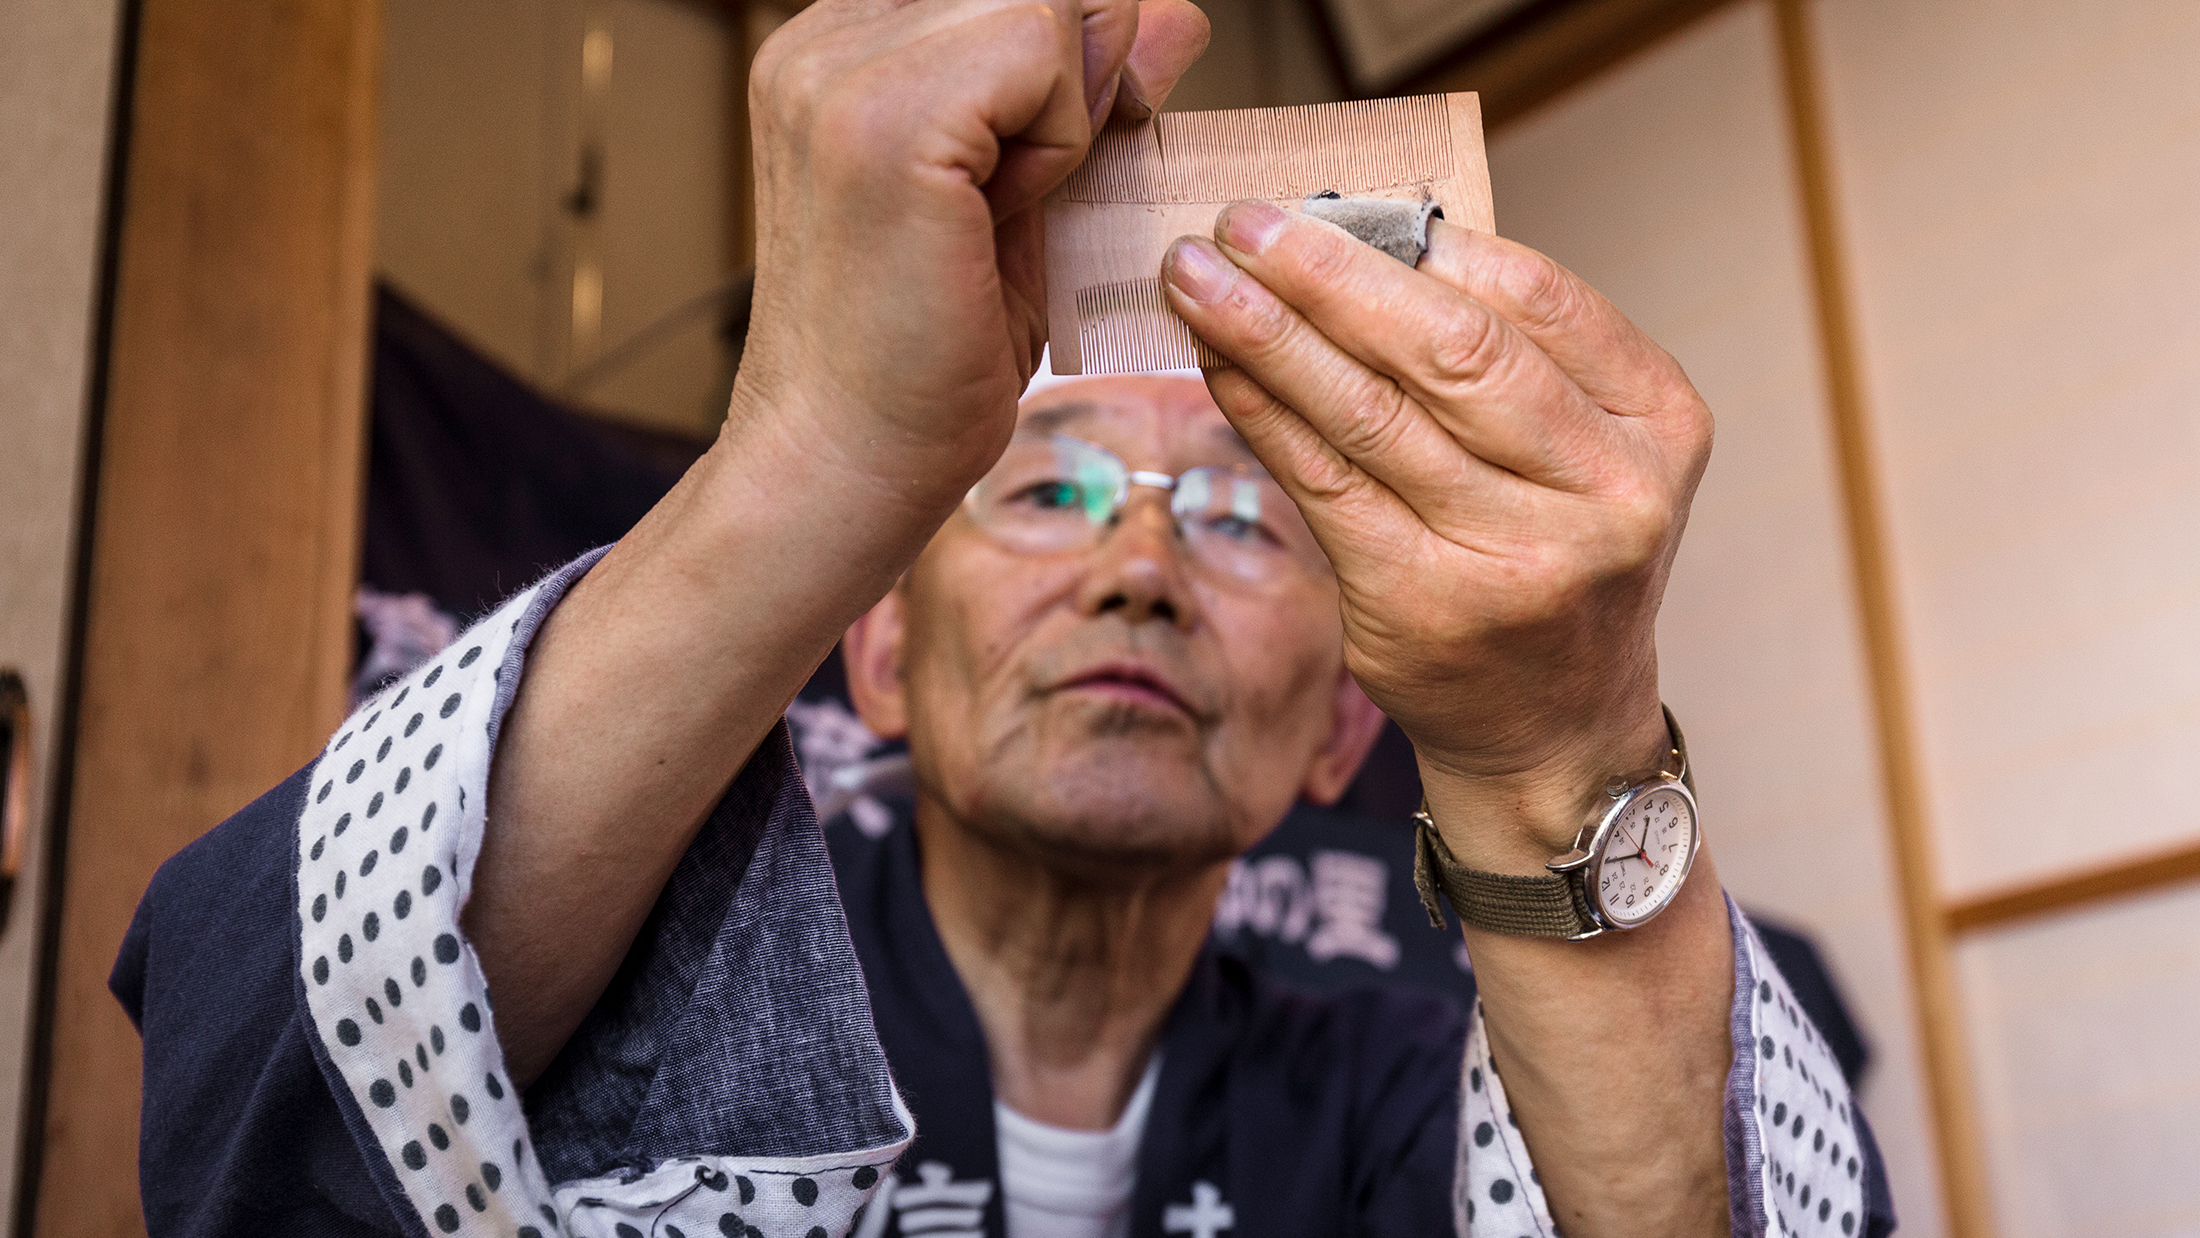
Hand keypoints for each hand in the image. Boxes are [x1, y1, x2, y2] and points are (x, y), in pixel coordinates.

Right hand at [736, 0, 1207, 507]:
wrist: (845, 468)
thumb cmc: (925, 362)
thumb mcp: (1031, 200)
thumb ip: (1087, 95)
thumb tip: (1173, 12)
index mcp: (843, 48)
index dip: (1064, 62)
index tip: (1027, 169)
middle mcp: (824, 36)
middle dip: (1076, 72)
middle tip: (1019, 194)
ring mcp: (840, 67)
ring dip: (1066, 106)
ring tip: (997, 211)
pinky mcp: (883, 116)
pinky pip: (1041, 43)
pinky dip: (1060, 135)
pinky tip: (997, 217)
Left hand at [1160, 203, 1712, 864]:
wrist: (1554, 728)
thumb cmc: (1553, 556)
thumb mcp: (1583, 451)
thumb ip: (1510, 356)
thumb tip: (1357, 240)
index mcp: (1660, 425)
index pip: (1534, 297)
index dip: (1421, 241)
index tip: (1330, 203)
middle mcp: (1606, 493)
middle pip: (1447, 350)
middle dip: (1326, 274)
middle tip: (1238, 223)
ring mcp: (1516, 555)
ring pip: (1369, 413)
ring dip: (1267, 334)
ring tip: (1197, 280)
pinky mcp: (1421, 602)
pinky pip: (1323, 482)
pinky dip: (1262, 413)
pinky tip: (1218, 365)